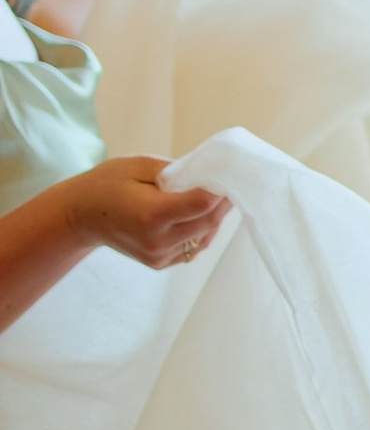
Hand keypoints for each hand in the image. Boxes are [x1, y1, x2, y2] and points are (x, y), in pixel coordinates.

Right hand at [66, 159, 229, 272]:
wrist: (81, 215)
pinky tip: (192, 216)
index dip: (220, 190)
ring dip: (213, 219)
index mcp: (152, 214)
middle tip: (228, 186)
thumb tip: (210, 176)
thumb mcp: (140, 166)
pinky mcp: (160, 263)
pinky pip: (193, 248)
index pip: (202, 204)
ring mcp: (159, 255)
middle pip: (209, 223)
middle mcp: (158, 240)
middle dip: (223, 204)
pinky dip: (200, 231)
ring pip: (205, 237)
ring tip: (209, 198)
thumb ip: (177, 171)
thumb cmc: (109, 183)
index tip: (227, 177)